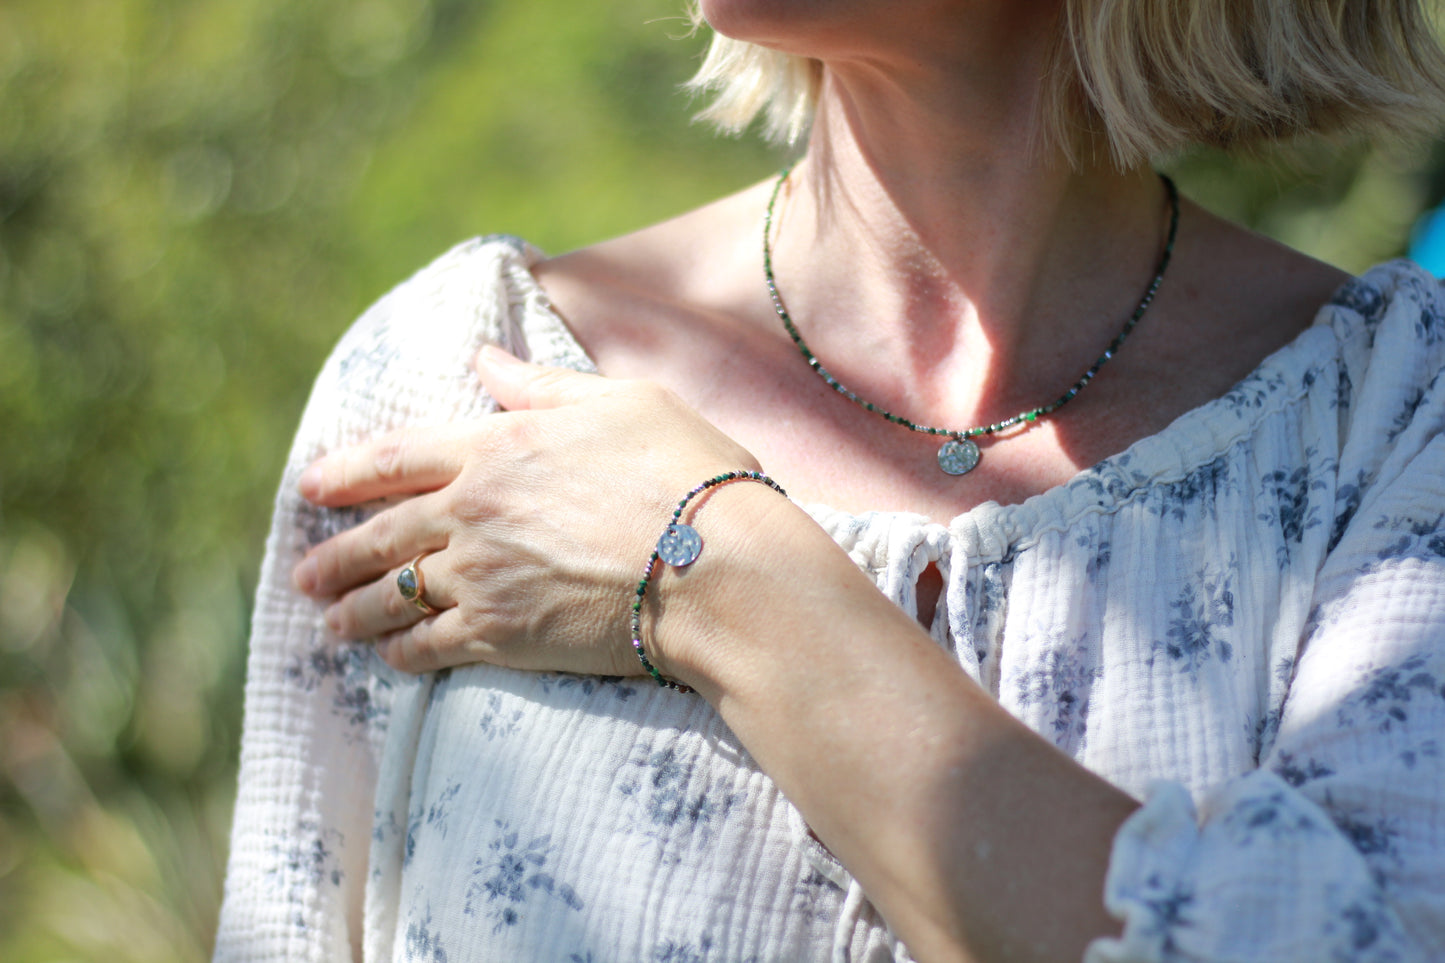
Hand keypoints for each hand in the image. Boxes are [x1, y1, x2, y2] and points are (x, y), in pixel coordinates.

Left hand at [291, 345, 761, 675]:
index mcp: (495, 447)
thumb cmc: (683, 472)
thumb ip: (540, 386)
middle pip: (380, 535)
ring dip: (353, 610)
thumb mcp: (619, 402)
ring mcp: (482, 578)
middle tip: (303, 575)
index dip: (346, 471)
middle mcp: (472, 512)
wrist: (716, 568)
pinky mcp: (503, 636)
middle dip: (334, 556)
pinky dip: (402, 653)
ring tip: (328, 623)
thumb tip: (483, 359)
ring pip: (394, 596)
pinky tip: (390, 658)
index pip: (396, 457)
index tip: (311, 487)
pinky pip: (431, 646)